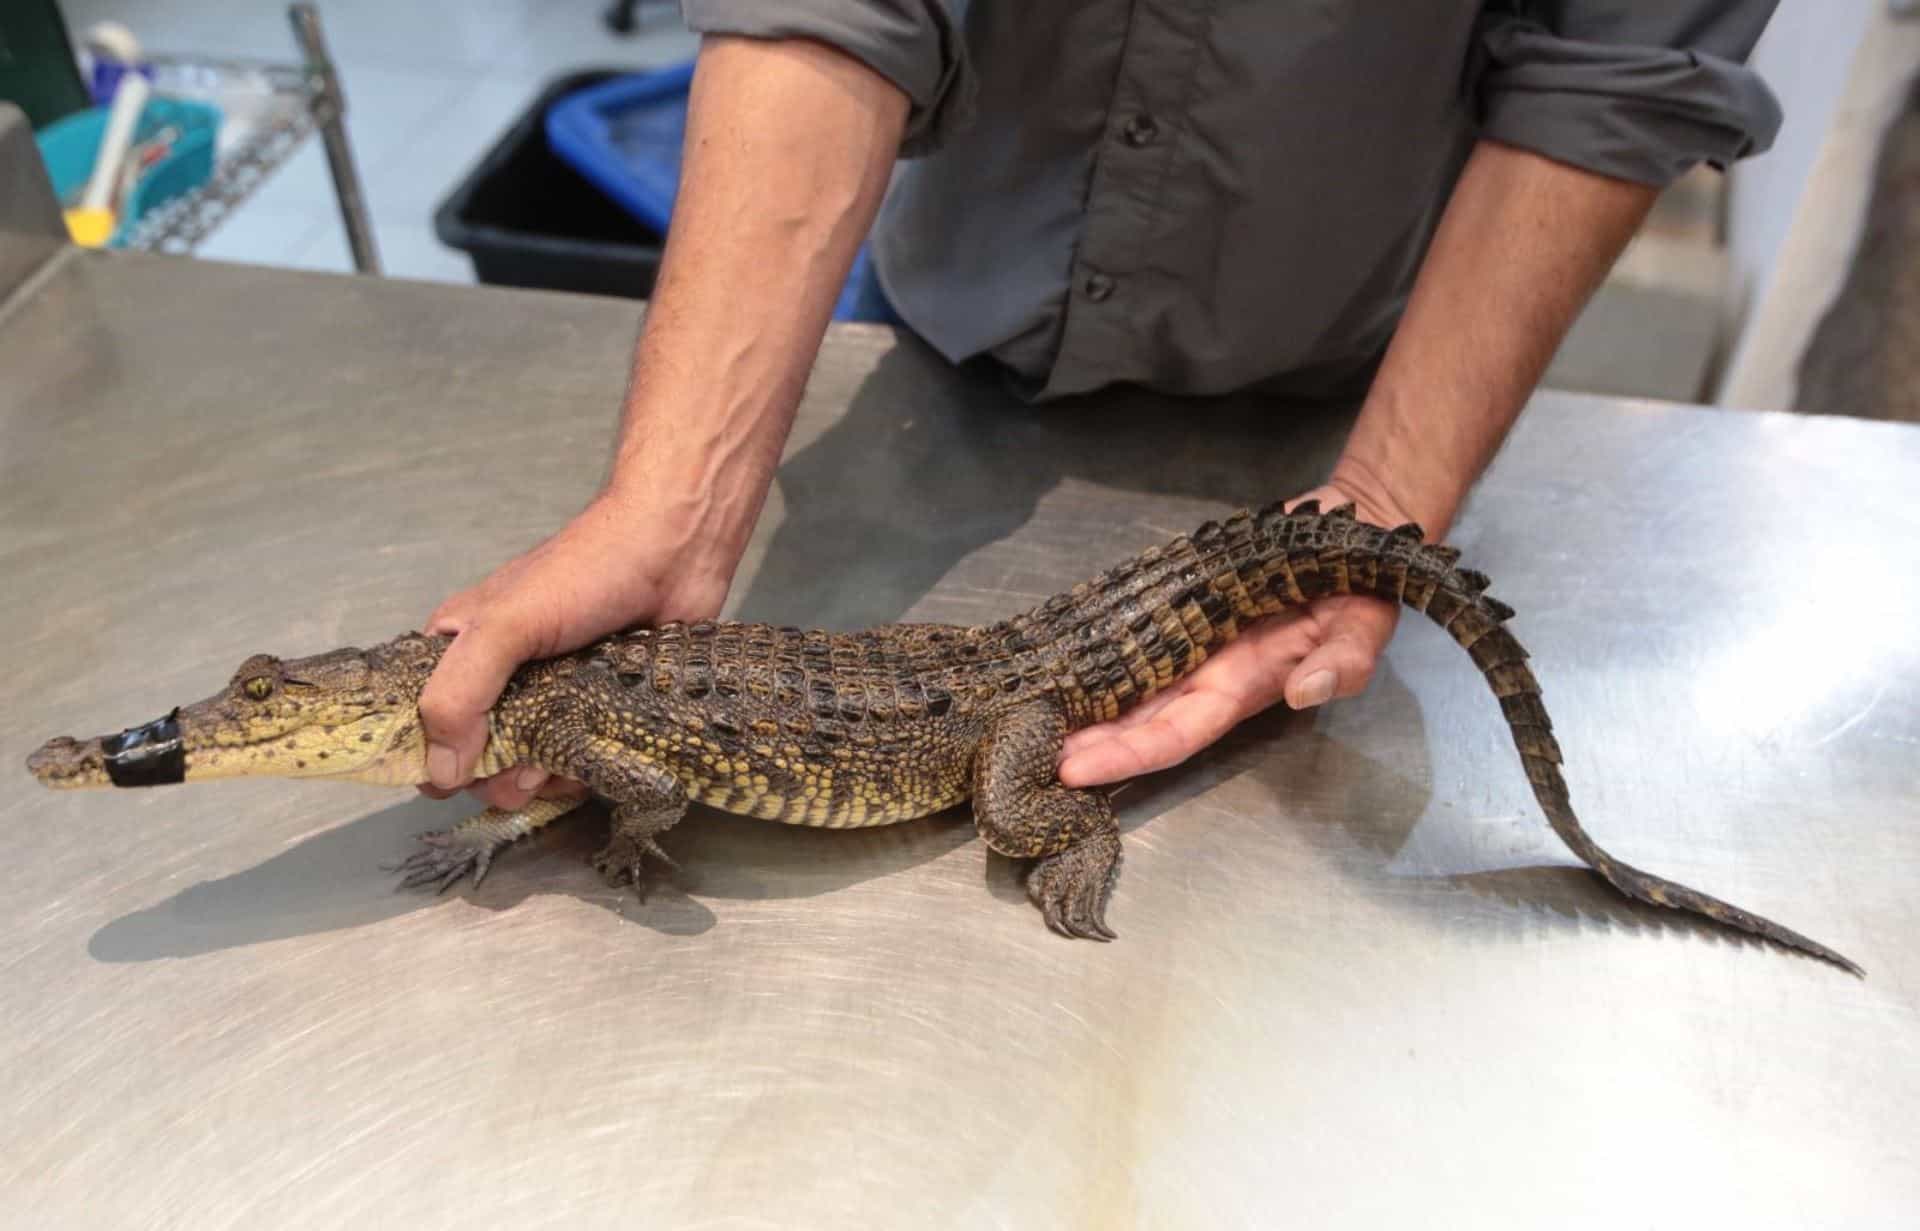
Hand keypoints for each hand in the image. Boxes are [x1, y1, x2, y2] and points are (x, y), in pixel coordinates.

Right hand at [416, 491, 730, 809]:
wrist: (675, 550)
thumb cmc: (585, 573)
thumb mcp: (506, 625)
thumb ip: (461, 693)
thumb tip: (440, 773)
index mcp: (460, 649)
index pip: (421, 719)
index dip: (431, 756)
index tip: (458, 776)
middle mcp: (499, 677)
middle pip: (475, 755)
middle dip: (495, 776)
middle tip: (523, 774)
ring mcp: (551, 696)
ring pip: (526, 766)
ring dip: (539, 782)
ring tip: (558, 770)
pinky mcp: (597, 710)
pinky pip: (574, 761)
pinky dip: (577, 773)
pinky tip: (591, 765)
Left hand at [1056, 485, 1406, 788]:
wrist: (1347, 535)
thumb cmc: (1357, 592)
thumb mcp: (1363, 630)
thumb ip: (1342, 664)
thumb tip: (1306, 692)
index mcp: (1242, 688)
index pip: (1175, 733)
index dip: (1127, 755)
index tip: (1076, 772)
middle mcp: (1206, 674)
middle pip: (1136, 720)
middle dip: (1085, 743)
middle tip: (1026, 754)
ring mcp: (1188, 642)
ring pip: (1125, 686)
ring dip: (1080, 706)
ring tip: (1026, 719)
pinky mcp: (1177, 609)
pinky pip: (1129, 640)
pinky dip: (1092, 656)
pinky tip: (1055, 665)